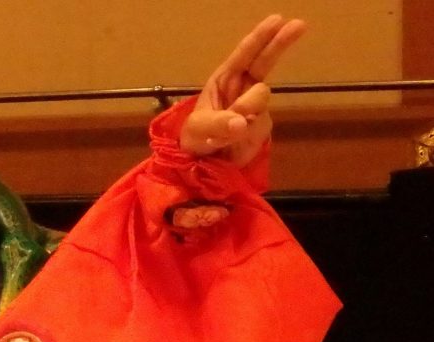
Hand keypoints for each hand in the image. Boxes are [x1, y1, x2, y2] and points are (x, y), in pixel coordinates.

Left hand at [180, 14, 305, 165]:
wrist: (203, 166)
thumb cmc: (196, 139)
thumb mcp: (196, 130)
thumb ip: (215, 125)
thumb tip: (241, 123)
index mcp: (224, 80)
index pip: (244, 55)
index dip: (260, 38)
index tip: (278, 20)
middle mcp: (243, 88)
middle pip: (265, 61)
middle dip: (280, 43)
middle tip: (300, 24)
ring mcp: (255, 108)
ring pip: (261, 99)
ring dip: (244, 111)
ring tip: (224, 133)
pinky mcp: (261, 128)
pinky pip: (259, 126)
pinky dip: (245, 135)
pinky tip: (231, 144)